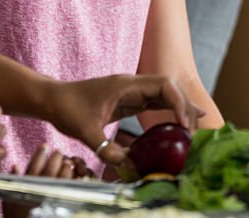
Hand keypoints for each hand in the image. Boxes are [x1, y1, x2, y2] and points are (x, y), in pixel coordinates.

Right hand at [2, 149, 93, 217]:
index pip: (33, 166)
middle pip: (50, 168)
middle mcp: (38, 190)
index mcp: (25, 187)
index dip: (40, 154)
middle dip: (55, 157)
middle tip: (58, 151)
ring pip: (62, 176)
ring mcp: (51, 196)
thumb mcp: (9, 202)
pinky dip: (74, 180)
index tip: (45, 146)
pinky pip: (71, 188)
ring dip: (66, 167)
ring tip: (67, 163)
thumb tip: (14, 166)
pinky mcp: (62, 203)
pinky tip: (76, 176)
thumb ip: (13, 183)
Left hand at [39, 74, 203, 165]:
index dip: (178, 102)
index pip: (163, 85)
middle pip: (169, 88)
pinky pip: (156, 102)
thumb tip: (127, 163)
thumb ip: (105, 148)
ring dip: (180, 108)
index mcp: (126, 85)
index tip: (185, 123)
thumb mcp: (85, 131)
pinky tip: (183, 121)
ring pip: (165, 94)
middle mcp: (133, 85)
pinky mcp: (130, 100)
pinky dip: (171, 110)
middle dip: (184, 107)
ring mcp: (132, 91)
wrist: (54, 99)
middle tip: (192, 132)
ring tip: (194, 128)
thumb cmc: (67, 109)